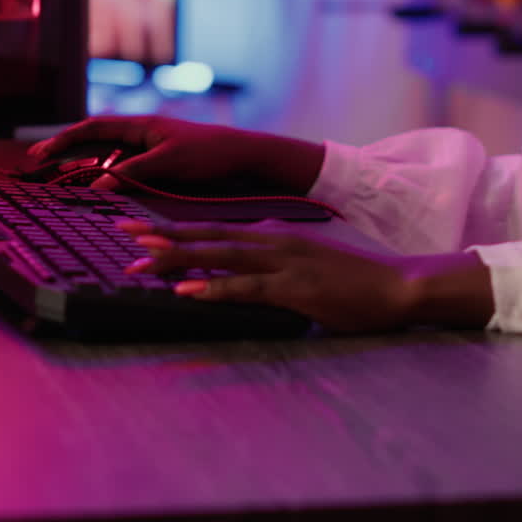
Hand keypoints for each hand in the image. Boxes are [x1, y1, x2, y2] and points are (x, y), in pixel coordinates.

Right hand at [28, 116, 322, 192]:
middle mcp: (142, 134)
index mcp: (141, 125)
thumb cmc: (210, 154)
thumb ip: (132, 172)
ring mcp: (150, 149)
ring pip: (108, 157)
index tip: (39, 154)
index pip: (92, 128)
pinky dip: (108, 177)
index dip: (62, 140)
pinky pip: (125, 169)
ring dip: (85, 167)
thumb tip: (97, 185)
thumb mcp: (169, 163)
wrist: (245, 157)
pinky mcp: (160, 164)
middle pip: (93, 140)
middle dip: (64, 151)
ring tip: (61, 180)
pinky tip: (101, 189)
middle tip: (36, 164)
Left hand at [118, 219, 493, 332]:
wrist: (399, 285)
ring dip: (178, 260)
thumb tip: (246, 279)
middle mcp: (273, 242)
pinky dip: (214, 289)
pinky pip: (245, 288)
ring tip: (141, 263)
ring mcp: (283, 262)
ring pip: (219, 257)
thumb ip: (273, 270)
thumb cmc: (355, 283)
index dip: (175, 229)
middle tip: (122, 235)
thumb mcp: (306, 268)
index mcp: (273, 237)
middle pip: (207, 236)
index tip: (139, 229)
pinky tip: (187, 293)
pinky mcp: (295, 287)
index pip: (214, 230)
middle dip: (162, 237)